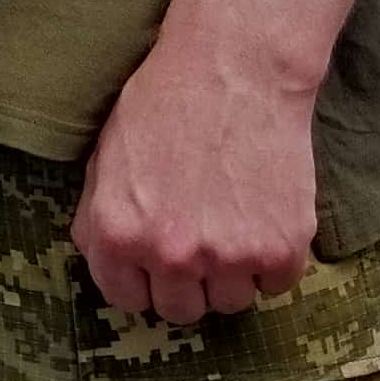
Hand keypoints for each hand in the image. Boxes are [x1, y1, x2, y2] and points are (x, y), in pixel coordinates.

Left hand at [73, 33, 318, 323]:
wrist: (235, 70)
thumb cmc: (163, 105)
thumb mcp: (105, 159)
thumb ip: (98, 219)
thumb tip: (104, 260)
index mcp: (118, 234)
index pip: (128, 301)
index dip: (143, 279)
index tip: (158, 261)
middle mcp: (170, 254)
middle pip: (182, 311)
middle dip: (188, 281)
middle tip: (200, 237)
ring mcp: (228, 256)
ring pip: (231, 302)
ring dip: (233, 273)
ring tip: (233, 220)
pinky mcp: (281, 249)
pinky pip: (276, 284)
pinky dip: (274, 260)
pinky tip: (264, 215)